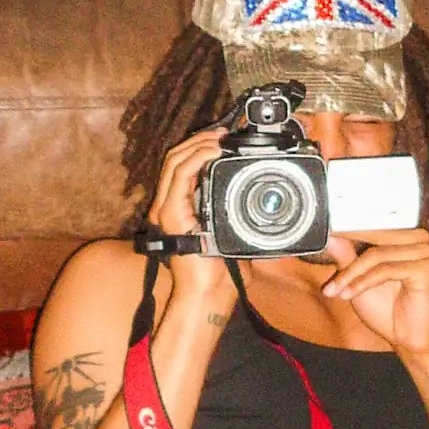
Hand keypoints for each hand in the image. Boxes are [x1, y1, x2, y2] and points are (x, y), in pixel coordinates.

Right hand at [147, 128, 236, 305]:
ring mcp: (166, 209)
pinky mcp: (171, 214)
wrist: (209, 295)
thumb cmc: (219, 275)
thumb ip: (239, 219)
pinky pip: (180, 175)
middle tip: (223, 133)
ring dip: (198, 144)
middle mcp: (167, 206)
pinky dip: (197, 158)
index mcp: (179, 209)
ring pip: (174, 161)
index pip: (180, 167)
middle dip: (199, 140)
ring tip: (219, 139)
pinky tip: (213, 152)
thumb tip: (262, 211)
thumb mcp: (234, 237)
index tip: (222, 139)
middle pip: (174, 158)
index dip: (199, 147)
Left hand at [320, 229, 428, 357]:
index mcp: (405, 236)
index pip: (372, 226)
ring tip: (336, 291)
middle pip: (373, 241)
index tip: (325, 237)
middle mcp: (418, 240)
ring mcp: (424, 253)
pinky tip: (349, 294)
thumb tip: (331, 237)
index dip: (347, 231)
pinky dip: (364, 282)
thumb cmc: (388, 309)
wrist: (407, 338)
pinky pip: (386, 270)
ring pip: (377, 255)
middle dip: (347, 262)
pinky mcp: (426, 270)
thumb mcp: (359, 279)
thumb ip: (347, 257)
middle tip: (326, 277)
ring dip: (352, 274)